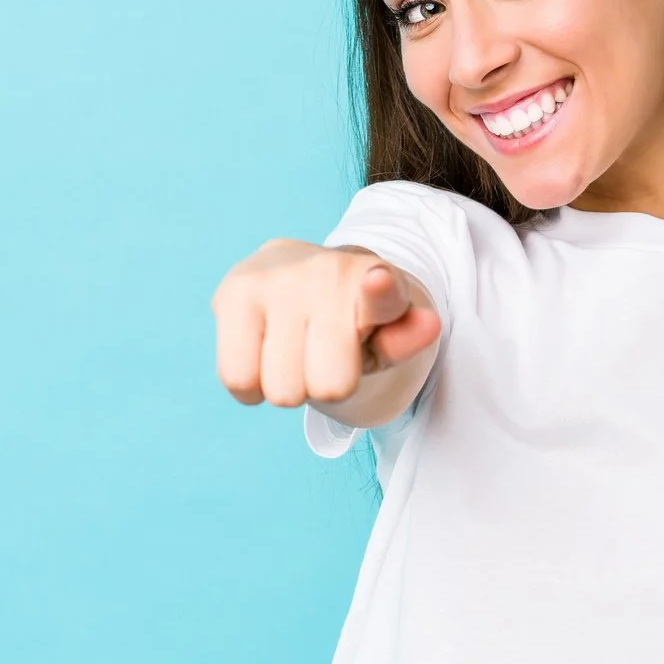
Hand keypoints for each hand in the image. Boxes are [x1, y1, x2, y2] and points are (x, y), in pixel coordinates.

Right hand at [211, 240, 440, 407]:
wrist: (297, 274)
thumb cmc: (348, 317)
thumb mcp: (383, 334)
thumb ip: (404, 338)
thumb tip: (429, 326)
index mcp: (377, 281)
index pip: (381, 293)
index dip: (379, 290)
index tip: (377, 282)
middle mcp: (325, 272)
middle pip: (328, 388)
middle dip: (325, 385)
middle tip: (323, 354)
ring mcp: (277, 280)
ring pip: (282, 391)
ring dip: (288, 386)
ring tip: (294, 352)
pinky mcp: (234, 291)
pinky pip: (239, 379)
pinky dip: (252, 386)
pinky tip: (263, 356)